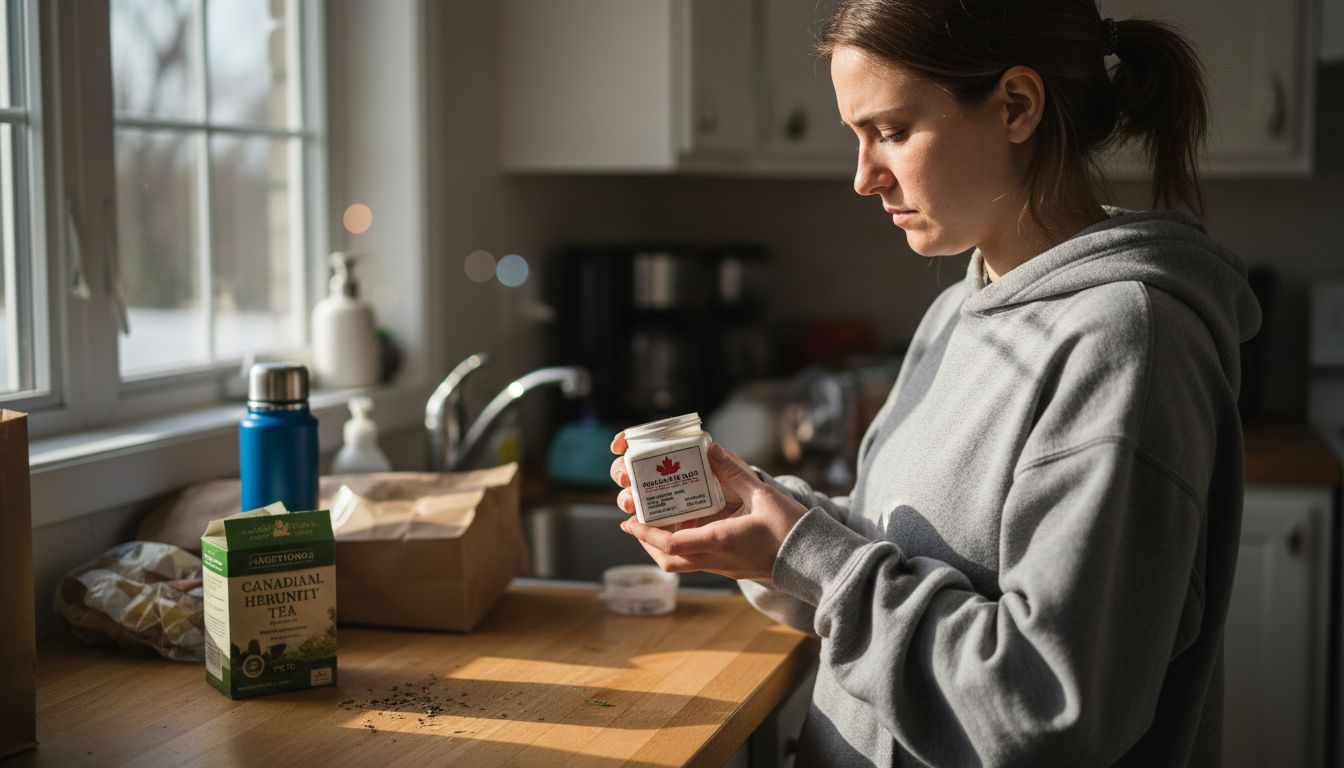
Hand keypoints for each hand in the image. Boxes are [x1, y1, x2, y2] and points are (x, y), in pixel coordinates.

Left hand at [609, 434, 807, 579]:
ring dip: (662, 547)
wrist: (813, 560)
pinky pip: (696, 562)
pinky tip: (684, 528)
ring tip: (654, 525)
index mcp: (721, 541)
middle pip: (669, 561)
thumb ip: (734, 471)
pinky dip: (681, 548)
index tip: (629, 521)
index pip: (672, 543)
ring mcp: (723, 568)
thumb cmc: (791, 528)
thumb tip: (711, 448)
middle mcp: (717, 559)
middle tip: (636, 523)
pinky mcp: (730, 568)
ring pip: (681, 564)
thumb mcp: (762, 494)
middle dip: (647, 543)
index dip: (646, 533)